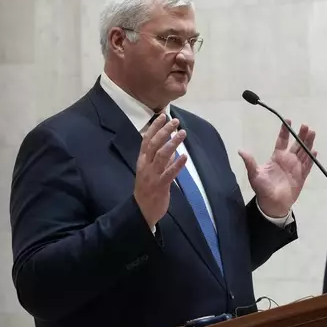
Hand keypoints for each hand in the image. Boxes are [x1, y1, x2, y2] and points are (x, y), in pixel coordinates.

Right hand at [134, 114, 187, 228]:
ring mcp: (152, 176)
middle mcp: (146, 166)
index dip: (154, 127)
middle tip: (176, 122)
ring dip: (173, 143)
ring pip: (162, 156)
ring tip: (182, 134)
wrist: (142, 211)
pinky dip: (177, 164)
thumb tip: (172, 148)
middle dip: (165, 131)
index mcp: (142, 161)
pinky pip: (169, 173)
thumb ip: (160, 160)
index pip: (146, 140)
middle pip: (154, 144)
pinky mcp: (160, 186)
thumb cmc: (147, 189)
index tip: (162, 116)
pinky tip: (185, 157)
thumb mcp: (150, 171)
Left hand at [238, 120, 315, 217]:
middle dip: (301, 135)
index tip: (288, 120)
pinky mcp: (301, 176)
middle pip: (296, 144)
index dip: (285, 131)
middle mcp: (288, 160)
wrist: (272, 204)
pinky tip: (315, 151)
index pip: (282, 141)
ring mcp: (296, 167)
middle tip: (305, 125)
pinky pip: (308, 166)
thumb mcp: (254, 174)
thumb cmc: (262, 189)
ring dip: (308, 143)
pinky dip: (311, 159)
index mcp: (277, 157)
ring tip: (312, 132)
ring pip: (304, 152)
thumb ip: (250, 162)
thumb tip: (240, 150)